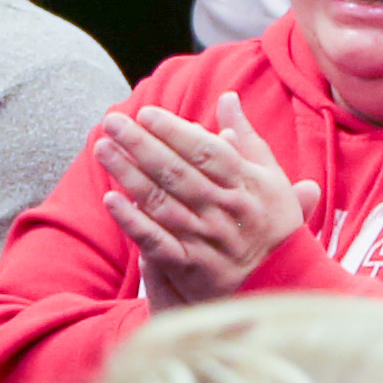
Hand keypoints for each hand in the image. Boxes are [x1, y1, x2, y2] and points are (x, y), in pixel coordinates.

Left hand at [101, 94, 317, 307]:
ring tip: (103, 149)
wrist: (279, 284)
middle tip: (111, 122)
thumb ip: (246, 139)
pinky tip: (111, 200)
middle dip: (142, 145)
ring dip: (129, 175)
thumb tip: (228, 98)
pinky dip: (134, 222)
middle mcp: (226, 210)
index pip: (206, 152)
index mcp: (247, 185)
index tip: (145, 113)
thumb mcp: (270, 179)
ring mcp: (206, 239)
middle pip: (178, 173)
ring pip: (162, 203)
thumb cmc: (271, 224)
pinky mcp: (190, 267)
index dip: (174, 132)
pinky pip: (157, 243)